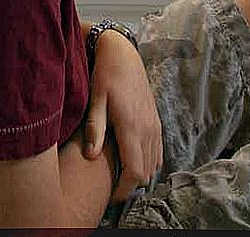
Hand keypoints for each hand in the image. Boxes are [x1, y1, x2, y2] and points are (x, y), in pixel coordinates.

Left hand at [82, 29, 162, 203]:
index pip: (134, 170)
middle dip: (131, 185)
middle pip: (146, 172)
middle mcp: (148, 129)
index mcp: (132, 126)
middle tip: (112, 187)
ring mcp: (155, 125)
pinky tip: (132, 159)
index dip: (124, 189)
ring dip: (140, 173)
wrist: (123, 55)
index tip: (111, 195)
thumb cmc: (106, 76)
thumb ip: (95, 129)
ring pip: (154, 163)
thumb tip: (91, 156)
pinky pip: (158, 151)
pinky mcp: (156, 121)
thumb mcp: (95, 100)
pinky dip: (148, 161)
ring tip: (120, 175)